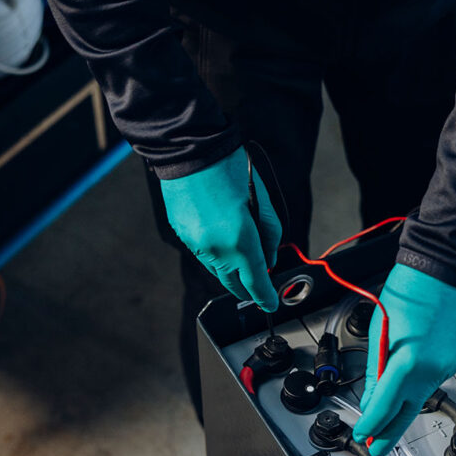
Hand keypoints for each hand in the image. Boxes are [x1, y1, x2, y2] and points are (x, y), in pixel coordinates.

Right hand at [160, 146, 281, 309]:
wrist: (190, 150)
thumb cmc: (229, 169)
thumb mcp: (262, 200)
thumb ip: (270, 234)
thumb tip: (269, 257)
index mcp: (240, 240)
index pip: (256, 281)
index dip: (266, 296)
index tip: (271, 304)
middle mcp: (216, 249)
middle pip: (235, 283)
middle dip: (249, 288)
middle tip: (260, 288)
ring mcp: (196, 244)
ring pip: (218, 270)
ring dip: (232, 270)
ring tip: (242, 259)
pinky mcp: (183, 235)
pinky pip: (204, 255)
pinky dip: (216, 254)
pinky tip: (223, 241)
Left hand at [353, 264, 455, 455]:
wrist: (443, 270)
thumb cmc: (408, 292)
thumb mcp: (380, 332)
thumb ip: (375, 370)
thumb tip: (371, 397)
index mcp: (408, 362)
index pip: (384, 405)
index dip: (370, 424)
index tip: (362, 434)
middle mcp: (432, 369)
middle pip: (408, 412)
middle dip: (390, 433)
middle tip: (376, 449)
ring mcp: (447, 366)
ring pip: (420, 397)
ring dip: (402, 407)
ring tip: (385, 419)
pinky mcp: (454, 360)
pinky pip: (432, 382)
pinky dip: (417, 386)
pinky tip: (406, 384)